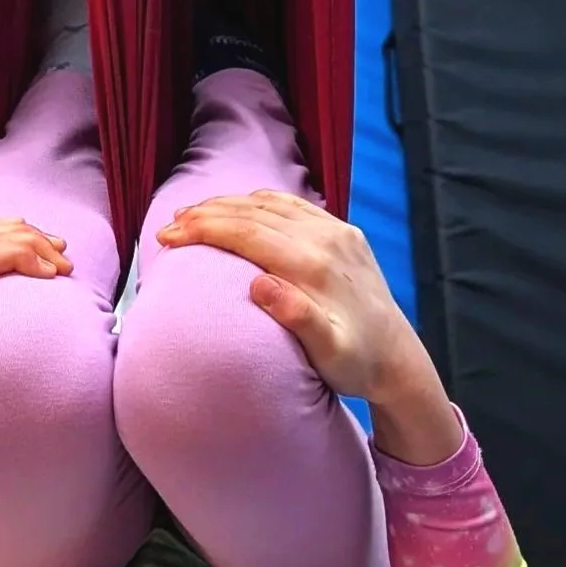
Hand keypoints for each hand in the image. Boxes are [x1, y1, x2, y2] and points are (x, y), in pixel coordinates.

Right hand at [156, 189, 457, 463]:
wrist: (397, 358)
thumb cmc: (356, 363)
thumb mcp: (328, 351)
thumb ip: (297, 317)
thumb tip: (259, 284)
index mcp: (313, 266)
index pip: (247, 233)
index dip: (203, 230)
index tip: (168, 236)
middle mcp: (326, 239)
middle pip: (254, 213)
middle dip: (206, 214)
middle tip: (169, 225)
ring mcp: (337, 232)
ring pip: (271, 204)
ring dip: (228, 205)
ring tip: (193, 215)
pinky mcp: (344, 233)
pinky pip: (294, 206)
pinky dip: (260, 203)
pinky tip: (240, 208)